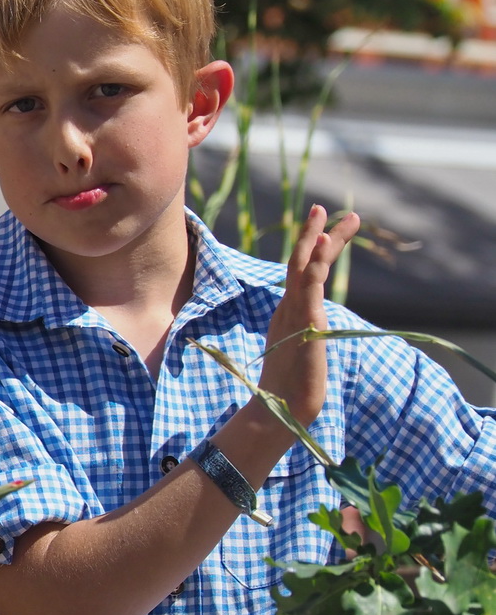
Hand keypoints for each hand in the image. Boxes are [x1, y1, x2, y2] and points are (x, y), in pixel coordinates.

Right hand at [257, 204, 359, 429]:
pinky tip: (321, 243)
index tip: (326, 227)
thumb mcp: (305, 352)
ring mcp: (295, 312)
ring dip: (317, 238)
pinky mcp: (304, 320)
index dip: (313, 248)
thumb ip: (307, 337)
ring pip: (303, 266)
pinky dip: (314, 262)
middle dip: (314, 233)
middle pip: (301, 261)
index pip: (303, 273)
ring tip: (330, 214)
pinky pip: (308, 285)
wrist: (284, 407)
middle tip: (324, 207)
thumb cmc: (292, 388)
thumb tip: (311, 334)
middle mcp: (290, 307)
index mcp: (291, 312)